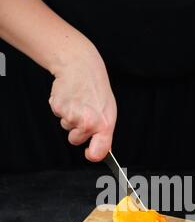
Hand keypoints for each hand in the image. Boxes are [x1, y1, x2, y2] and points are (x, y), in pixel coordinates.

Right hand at [49, 41, 116, 161]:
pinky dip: (62, 109)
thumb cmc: (96, 89)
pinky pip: (59, 116)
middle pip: (75, 140)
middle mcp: (88, 123)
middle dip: (77, 131)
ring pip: (66, 127)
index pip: (98, 152)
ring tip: (78, 102)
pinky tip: (69, 98)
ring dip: (70, 118)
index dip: (92, 155)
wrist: (80, 66)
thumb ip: (104, 132)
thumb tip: (102, 151)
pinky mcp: (58, 108)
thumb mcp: (108, 111)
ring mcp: (72, 116)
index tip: (89, 152)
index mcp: (104, 125)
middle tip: (84, 112)